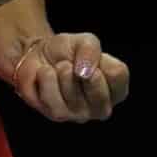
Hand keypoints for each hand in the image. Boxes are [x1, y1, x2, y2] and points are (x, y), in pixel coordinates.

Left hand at [11, 32, 129, 122]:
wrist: (38, 55)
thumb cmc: (68, 51)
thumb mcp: (84, 41)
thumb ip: (91, 50)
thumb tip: (85, 72)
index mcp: (115, 90)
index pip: (118, 75)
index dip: (100, 60)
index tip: (88, 57)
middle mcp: (101, 108)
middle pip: (99, 93)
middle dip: (81, 72)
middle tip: (71, 64)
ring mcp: (80, 115)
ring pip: (73, 97)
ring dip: (62, 74)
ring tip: (58, 69)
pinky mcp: (58, 116)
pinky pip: (52, 99)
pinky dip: (47, 79)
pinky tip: (46, 75)